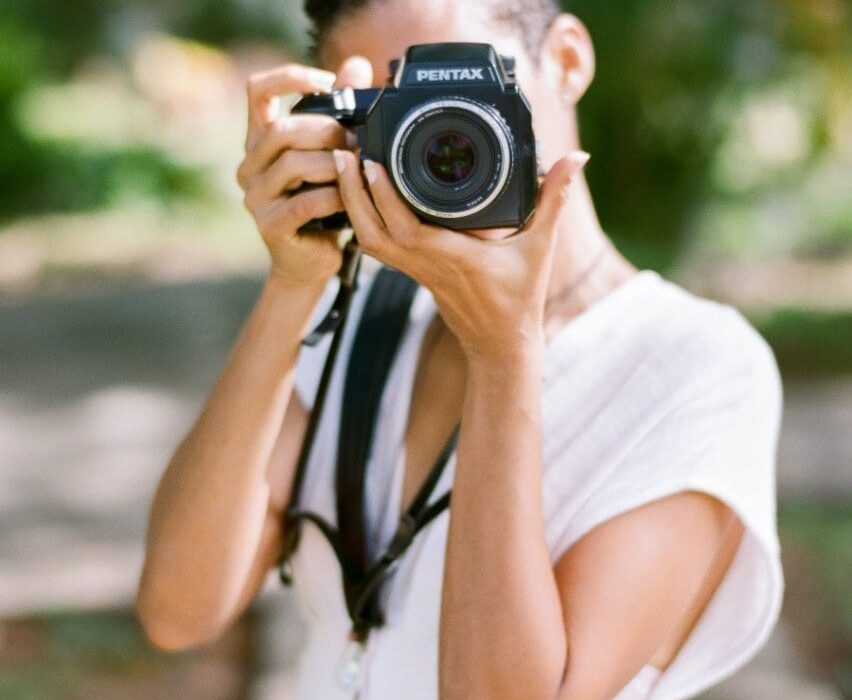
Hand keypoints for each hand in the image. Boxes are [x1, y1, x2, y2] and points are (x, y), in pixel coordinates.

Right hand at [236, 57, 373, 290]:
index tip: (327, 82)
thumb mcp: (331, 156)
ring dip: (333, 164)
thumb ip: (340, 112)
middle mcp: (250, 166)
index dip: (289, 77)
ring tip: (357, 168)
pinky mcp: (271, 226)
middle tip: (356, 140)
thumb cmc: (322, 207)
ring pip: (292, 165)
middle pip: (282, 130)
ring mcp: (256, 198)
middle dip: (325, 130)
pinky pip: (304, 203)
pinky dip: (332, 197)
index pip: (257, 91)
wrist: (310, 262)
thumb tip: (358, 65)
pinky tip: (349, 199)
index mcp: (259, 142)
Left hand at [332, 149, 589, 364]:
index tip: (371, 162)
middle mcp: (427, 264)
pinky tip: (358, 194)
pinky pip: (377, 247)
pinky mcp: (413, 272)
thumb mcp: (541, 247)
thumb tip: (576, 160)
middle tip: (342, 152)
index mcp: (454, 257)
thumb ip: (554, 201)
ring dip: (351, 204)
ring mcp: (416, 270)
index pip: (408, 228)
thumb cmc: (519, 300)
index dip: (383, 197)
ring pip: (369, 240)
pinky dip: (362, 220)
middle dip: (352, 193)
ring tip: (343, 166)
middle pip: (373, 232)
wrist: (500, 344)